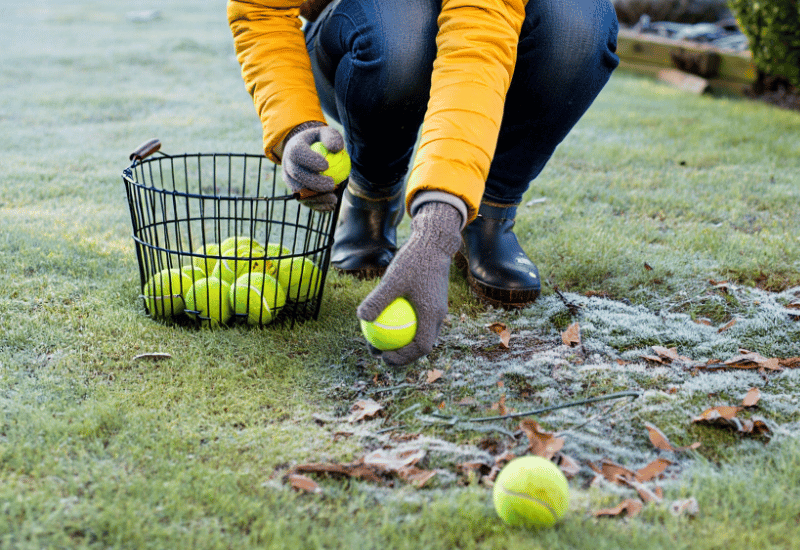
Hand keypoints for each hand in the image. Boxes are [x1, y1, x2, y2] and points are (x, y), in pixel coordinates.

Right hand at [282, 123, 344, 210]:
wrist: (306, 151)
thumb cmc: (318, 141)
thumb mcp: (325, 133)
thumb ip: (331, 137)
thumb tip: (337, 148)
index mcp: (293, 148)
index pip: (298, 154)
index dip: (310, 161)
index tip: (326, 166)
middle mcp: (288, 165)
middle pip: (297, 176)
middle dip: (314, 182)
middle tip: (331, 184)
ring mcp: (289, 180)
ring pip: (299, 192)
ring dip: (316, 198)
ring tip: (333, 199)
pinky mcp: (295, 191)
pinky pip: (304, 201)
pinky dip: (317, 205)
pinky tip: (330, 206)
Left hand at [357, 201, 462, 365]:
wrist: (434, 243)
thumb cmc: (414, 260)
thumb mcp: (392, 279)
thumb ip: (378, 299)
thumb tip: (361, 319)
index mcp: (432, 314)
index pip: (421, 347)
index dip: (403, 358)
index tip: (383, 357)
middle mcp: (438, 315)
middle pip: (422, 345)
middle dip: (401, 354)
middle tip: (378, 352)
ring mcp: (436, 309)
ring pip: (421, 333)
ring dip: (403, 341)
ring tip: (379, 339)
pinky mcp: (432, 301)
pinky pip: (418, 321)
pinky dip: (404, 326)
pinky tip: (384, 319)